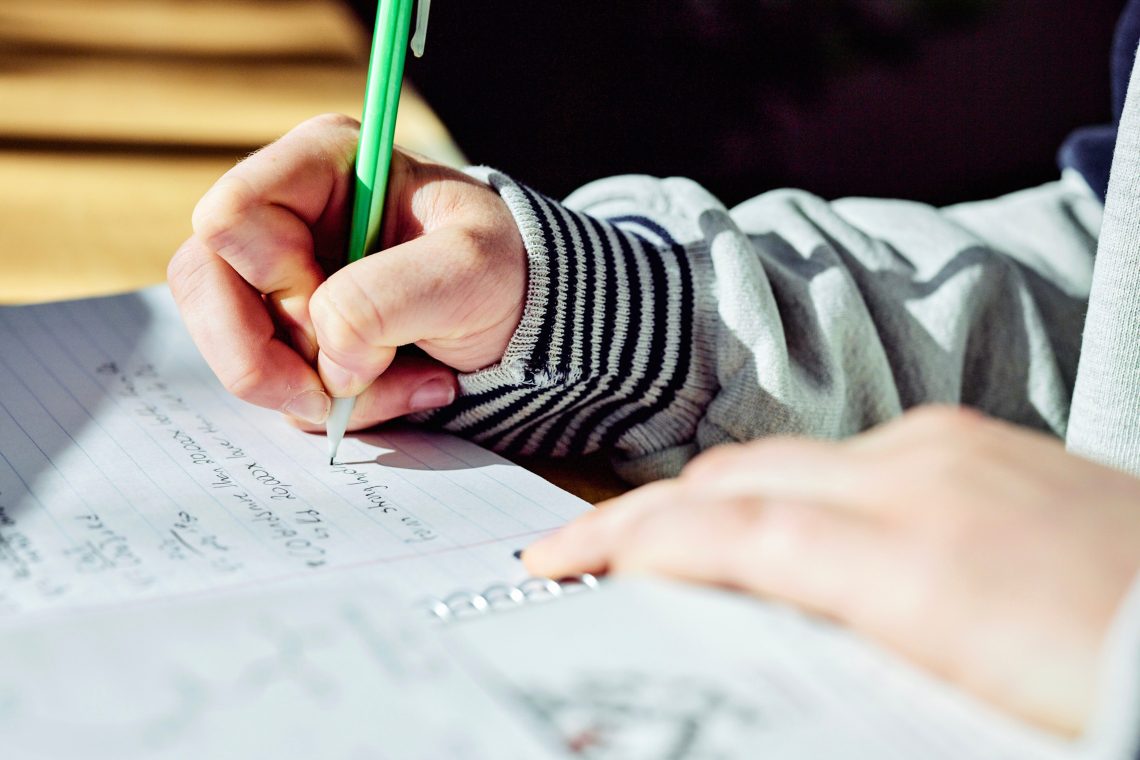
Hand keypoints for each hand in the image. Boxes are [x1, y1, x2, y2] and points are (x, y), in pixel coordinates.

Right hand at [168, 114, 526, 428]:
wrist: (522, 318)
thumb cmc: (501, 270)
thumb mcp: (469, 269)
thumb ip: (389, 297)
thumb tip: (328, 356)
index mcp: (320, 166)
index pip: (232, 216)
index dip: (275, 276)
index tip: (339, 309)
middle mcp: (285, 217)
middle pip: (205, 284)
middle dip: (266, 357)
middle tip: (334, 392)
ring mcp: (280, 279)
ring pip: (230, 345)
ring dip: (311, 392)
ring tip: (402, 386)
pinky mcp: (291, 333)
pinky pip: (274, 384)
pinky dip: (335, 407)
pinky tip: (401, 390)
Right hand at [524, 406, 1139, 734]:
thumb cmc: (1113, 693)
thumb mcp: (945, 710)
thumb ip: (828, 660)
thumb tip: (746, 651)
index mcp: (912, 561)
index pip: (723, 533)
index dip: (623, 543)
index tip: (559, 559)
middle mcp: (921, 479)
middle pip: (739, 479)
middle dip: (648, 513)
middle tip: (591, 553)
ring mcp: (955, 451)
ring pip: (789, 459)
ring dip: (717, 500)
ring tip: (677, 546)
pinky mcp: (987, 443)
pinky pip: (855, 453)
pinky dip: (795, 486)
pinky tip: (795, 524)